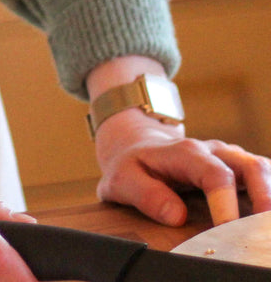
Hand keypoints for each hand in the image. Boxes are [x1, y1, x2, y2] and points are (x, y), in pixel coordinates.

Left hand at [94, 110, 270, 226]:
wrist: (137, 146)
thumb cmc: (132, 166)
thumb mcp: (122, 179)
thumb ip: (146, 195)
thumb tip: (176, 216)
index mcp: (185, 152)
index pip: (215, 175)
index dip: (226, 205)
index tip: (228, 232)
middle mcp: (214, 152)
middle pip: (251, 167)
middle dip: (265, 199)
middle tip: (263, 233)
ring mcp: (229, 158)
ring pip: (263, 169)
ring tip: (267, 229)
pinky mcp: (239, 169)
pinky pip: (263, 177)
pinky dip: (268, 195)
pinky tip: (264, 220)